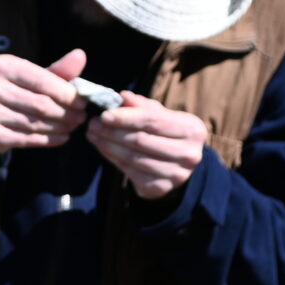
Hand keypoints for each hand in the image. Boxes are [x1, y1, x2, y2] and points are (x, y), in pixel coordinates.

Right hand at [0, 49, 87, 152]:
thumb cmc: (11, 91)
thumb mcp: (30, 76)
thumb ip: (57, 70)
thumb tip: (81, 55)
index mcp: (3, 65)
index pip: (43, 81)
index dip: (67, 94)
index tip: (82, 102)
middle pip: (41, 104)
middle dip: (66, 113)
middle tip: (80, 117)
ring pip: (36, 123)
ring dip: (60, 127)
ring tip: (73, 126)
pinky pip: (28, 139)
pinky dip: (49, 140)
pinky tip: (62, 138)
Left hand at [88, 93, 207, 200]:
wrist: (177, 165)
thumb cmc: (166, 133)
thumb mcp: (160, 115)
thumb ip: (142, 106)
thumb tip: (123, 96)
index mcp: (191, 129)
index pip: (153, 121)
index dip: (126, 117)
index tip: (104, 114)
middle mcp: (188, 154)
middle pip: (141, 140)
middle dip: (112, 131)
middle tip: (93, 124)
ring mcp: (175, 174)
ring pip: (132, 157)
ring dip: (107, 145)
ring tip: (93, 135)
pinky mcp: (160, 188)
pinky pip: (129, 171)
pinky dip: (112, 158)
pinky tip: (102, 148)